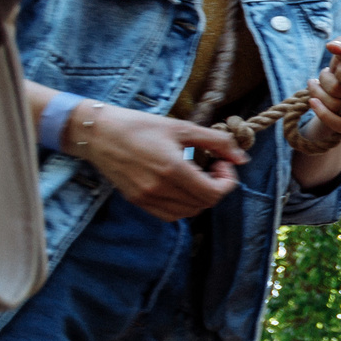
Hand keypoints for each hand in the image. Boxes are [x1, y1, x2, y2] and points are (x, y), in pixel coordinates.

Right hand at [76, 105, 245, 219]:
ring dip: (200, 197)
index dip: (227, 181)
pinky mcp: (137, 201)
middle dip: (216, 187)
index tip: (222, 163)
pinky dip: (182, 205)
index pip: (213, 193)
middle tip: (212, 166)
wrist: (97, 133)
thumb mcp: (182, 127)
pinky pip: (169, 214)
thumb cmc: (139, 125)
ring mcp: (146, 198)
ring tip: (197, 175)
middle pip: (203, 204)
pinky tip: (181, 185)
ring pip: (188, 212)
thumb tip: (242, 157)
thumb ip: (216, 141)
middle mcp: (159, 189)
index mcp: (172, 169)